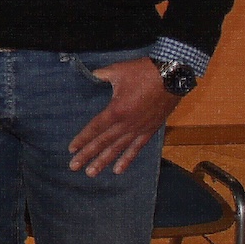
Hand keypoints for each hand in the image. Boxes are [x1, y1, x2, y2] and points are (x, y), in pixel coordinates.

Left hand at [68, 57, 178, 175]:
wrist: (173, 76)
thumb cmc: (143, 72)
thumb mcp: (117, 70)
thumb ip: (101, 75)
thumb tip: (92, 75)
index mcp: (116, 110)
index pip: (95, 128)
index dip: (83, 139)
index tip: (71, 149)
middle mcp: (127, 124)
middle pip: (103, 142)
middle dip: (87, 155)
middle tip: (74, 167)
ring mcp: (139, 129)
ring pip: (118, 149)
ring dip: (104, 161)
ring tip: (91, 173)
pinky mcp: (150, 130)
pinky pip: (137, 148)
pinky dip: (127, 160)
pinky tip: (118, 170)